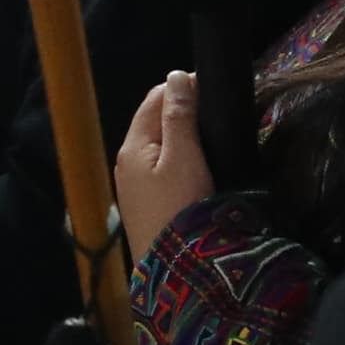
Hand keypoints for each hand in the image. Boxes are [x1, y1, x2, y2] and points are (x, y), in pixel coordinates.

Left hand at [114, 71, 212, 264]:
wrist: (172, 268)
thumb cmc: (180, 207)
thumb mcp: (183, 158)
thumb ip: (180, 117)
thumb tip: (177, 77)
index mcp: (133, 145)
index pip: (153, 100)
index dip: (181, 88)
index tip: (213, 87)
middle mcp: (127, 160)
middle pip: (153, 120)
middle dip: (181, 108)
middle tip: (217, 108)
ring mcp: (134, 183)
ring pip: (158, 144)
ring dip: (181, 133)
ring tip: (212, 131)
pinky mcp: (146, 201)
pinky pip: (161, 165)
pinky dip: (179, 154)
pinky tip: (198, 159)